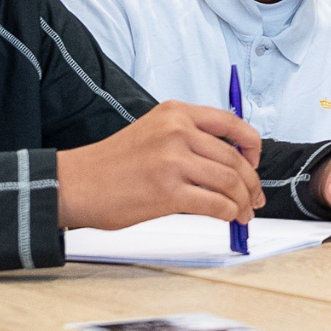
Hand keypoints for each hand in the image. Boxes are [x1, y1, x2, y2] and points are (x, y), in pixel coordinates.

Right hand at [56, 101, 263, 229]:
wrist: (76, 184)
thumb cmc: (113, 164)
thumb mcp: (154, 132)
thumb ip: (190, 138)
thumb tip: (232, 162)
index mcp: (176, 113)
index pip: (233, 124)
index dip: (252, 147)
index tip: (255, 164)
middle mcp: (178, 131)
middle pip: (235, 158)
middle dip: (251, 182)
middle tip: (254, 197)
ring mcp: (174, 161)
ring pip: (230, 182)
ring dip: (242, 201)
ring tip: (243, 213)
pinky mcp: (168, 192)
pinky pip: (215, 203)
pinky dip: (229, 213)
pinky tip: (229, 218)